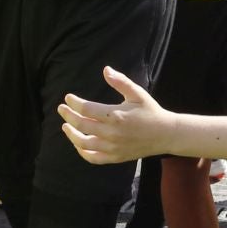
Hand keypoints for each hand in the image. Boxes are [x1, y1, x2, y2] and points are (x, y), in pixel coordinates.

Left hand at [58, 66, 176, 164]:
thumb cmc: (150, 111)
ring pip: (84, 143)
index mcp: (115, 115)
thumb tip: (105, 69)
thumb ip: (120, 81)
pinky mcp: (115, 157)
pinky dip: (82, 152)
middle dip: (68, 116)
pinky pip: (93, 158)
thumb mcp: (137, 93)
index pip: (86, 109)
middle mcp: (112, 133)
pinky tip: (78, 144)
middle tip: (61, 108)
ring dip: (71, 134)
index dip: (73, 103)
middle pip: (81, 125)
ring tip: (65, 126)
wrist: (166, 134)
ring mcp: (113, 147)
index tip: (68, 97)